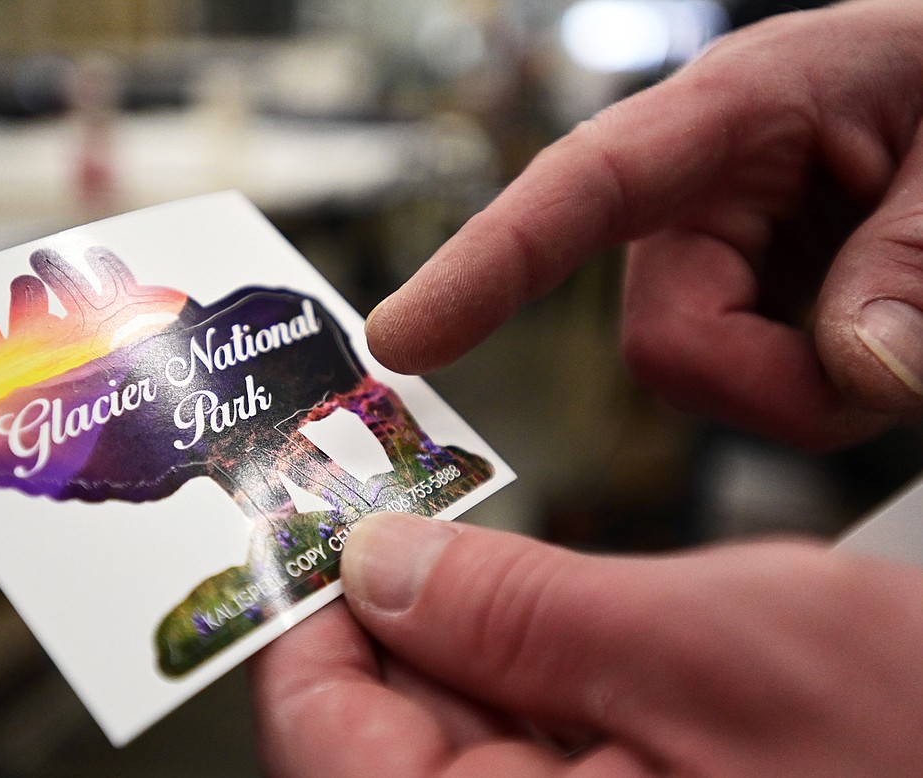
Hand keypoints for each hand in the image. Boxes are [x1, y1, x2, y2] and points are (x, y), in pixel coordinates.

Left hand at [250, 513, 922, 775]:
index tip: (314, 524)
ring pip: (454, 740)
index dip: (305, 615)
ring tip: (477, 550)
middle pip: (380, 737)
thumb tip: (376, 562)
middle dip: (390, 613)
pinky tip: (547, 615)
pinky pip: (530, 753)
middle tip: (395, 503)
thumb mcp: (700, 646)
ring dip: (461, 637)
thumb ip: (516, 607)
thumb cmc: (911, 749)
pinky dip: (524, 674)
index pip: (324, 734)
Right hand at [365, 0, 922, 448]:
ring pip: (698, 382)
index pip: (581, 189)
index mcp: (735, 109)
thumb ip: (916, 257)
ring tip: (902, 328)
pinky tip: (870, 339)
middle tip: (901, 360)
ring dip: (808, 391)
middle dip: (777, 381)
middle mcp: (698, 192)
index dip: (484, 263)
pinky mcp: (736, 310)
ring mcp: (712, 260)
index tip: (400, 340)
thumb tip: (856, 369)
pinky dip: (814, 396)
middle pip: (663, 344)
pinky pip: (744, 395)